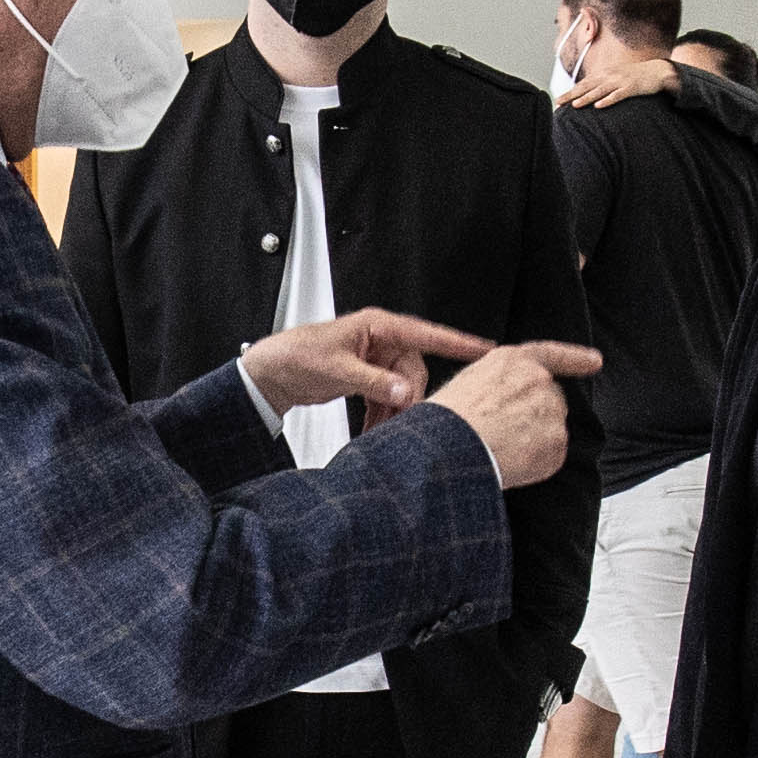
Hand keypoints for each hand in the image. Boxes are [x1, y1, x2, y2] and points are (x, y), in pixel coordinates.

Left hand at [243, 307, 482, 415]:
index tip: (485, 349)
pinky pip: (389, 396)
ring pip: (403, 388)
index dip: (457, 342)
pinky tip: (375, 429)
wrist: (272, 372)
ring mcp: (376, 360)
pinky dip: (384, 414)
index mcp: (377, 327)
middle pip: (415, 371)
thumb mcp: (336, 369)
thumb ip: (373, 381)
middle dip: (410, 398)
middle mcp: (381, 340)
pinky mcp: (370, 377)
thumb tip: (405, 391)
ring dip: (396, 411)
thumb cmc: (296, 356)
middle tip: (401, 419)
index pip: (425, 334)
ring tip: (382, 430)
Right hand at [424, 339, 603, 488]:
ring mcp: (551, 411)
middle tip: (505, 434)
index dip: (576, 358)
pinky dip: (536, 465)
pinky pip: (551, 457)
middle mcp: (538, 380)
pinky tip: (512, 464)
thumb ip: (497, 384)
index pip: (552, 354)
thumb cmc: (447, 419)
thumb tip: (503, 402)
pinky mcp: (557, 442)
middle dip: (536, 416)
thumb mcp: (467, 384)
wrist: (450, 447)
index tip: (595, 361)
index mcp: (513, 360)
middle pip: (551, 399)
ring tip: (501, 450)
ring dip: (535, 441)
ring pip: (552, 429)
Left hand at [562, 47, 678, 112]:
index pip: (584, 83)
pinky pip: (618, 95)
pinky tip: (599, 106)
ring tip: (575, 105)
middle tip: (559, 102)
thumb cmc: (636, 76)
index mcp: (605, 73)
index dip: (570, 92)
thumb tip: (590, 94)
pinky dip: (608, 100)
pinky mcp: (631, 88)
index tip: (558, 100)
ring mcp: (620, 81)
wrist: (657, 71)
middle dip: (572, 94)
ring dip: (587, 97)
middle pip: (587, 86)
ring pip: (600, 90)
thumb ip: (604, 84)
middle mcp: (610, 76)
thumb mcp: (617, 77)